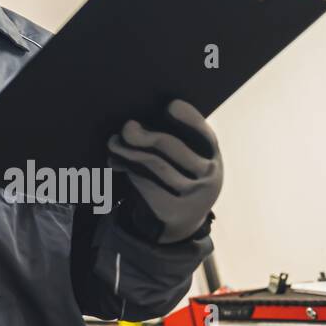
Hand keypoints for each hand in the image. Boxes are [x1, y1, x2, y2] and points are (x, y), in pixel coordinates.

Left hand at [107, 99, 222, 243]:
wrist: (185, 220)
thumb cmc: (181, 174)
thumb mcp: (188, 157)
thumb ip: (172, 137)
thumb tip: (135, 126)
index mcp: (211, 153)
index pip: (202, 132)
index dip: (188, 117)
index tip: (169, 105)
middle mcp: (208, 174)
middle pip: (171, 146)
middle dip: (145, 134)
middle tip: (127, 127)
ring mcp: (192, 194)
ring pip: (154, 164)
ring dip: (128, 151)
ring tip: (113, 143)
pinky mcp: (172, 209)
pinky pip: (145, 183)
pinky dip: (127, 170)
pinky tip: (116, 162)